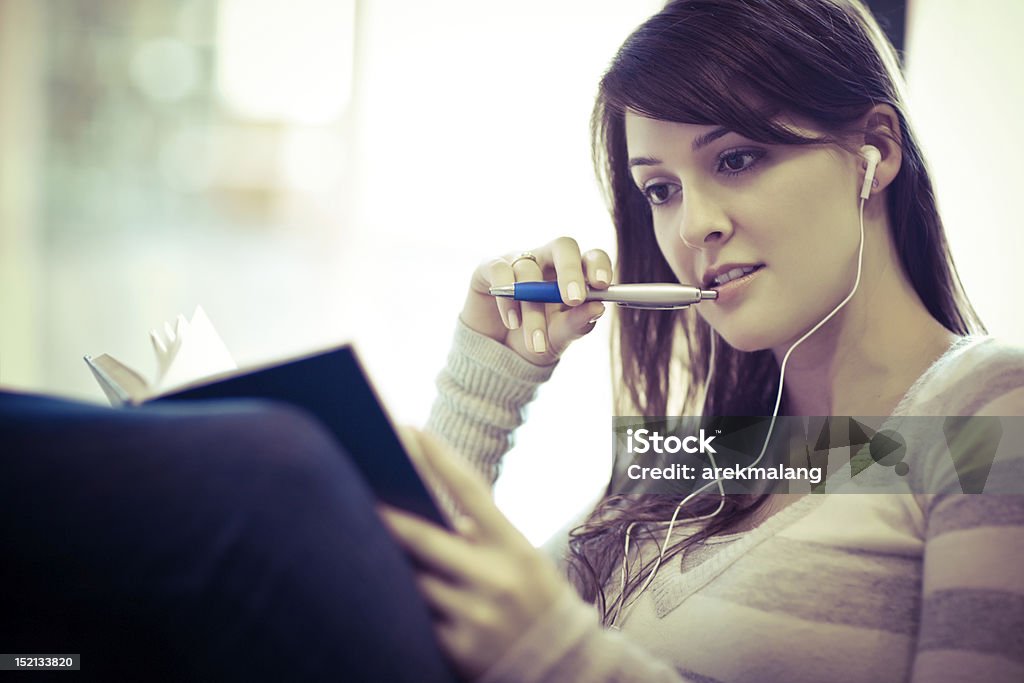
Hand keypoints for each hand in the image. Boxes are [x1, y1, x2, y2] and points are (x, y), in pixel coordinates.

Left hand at [378, 429, 575, 680]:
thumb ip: (479, 534)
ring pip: (414, 580)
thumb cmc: (531, 596)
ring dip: (388, 561)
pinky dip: (401, 602)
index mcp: (515, 546)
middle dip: (387, 514)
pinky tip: (381, 590)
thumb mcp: (519, 558)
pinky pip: (417, 618)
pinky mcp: (460, 650)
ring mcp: (477, 616)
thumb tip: (420, 504)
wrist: (563, 666)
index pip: (472, 491)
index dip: (440, 458)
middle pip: (425, 537)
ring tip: (358, 537)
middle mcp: (497, 578)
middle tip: (355, 488)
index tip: (411, 429)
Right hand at [461, 236, 611, 365]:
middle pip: (563, 246)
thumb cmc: (536, 339)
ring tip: (536, 343)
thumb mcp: (559, 337)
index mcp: (574, 274)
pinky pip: (500, 271)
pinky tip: (512, 322)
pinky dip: (507, 299)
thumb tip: (598, 308)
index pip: (591, 257)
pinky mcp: (490, 268)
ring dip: (534, 312)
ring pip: (529, 272)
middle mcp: (548, 260)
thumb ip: (577, 322)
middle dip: (570, 271)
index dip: (598, 265)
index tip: (602, 284)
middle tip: (574, 299)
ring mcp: (519, 260)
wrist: (497, 354)